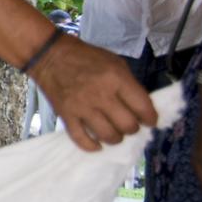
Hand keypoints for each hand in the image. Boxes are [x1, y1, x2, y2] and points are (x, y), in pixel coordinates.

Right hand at [33, 36, 156, 151]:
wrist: (50, 55)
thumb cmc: (87, 57)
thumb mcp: (115, 63)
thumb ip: (129, 85)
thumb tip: (139, 107)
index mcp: (116, 79)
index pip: (143, 107)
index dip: (151, 118)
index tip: (150, 121)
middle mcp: (101, 95)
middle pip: (127, 125)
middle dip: (133, 128)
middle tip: (130, 125)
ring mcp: (82, 107)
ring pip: (108, 135)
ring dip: (116, 138)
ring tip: (114, 134)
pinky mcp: (66, 115)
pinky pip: (81, 139)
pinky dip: (92, 146)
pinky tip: (97, 145)